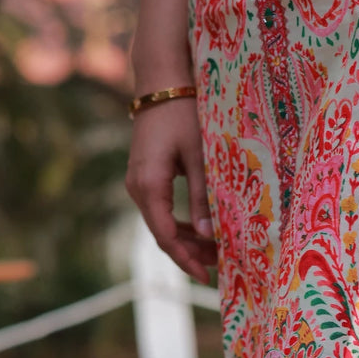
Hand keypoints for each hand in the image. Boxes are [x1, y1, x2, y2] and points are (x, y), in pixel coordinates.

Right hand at [125, 96, 216, 284]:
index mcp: (149, 185)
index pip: (166, 235)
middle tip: (221, 265)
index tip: (207, 276)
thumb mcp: (198, 156)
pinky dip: (181, 225)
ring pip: (162, 225)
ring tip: (217, 251)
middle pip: (163, 234)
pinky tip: (203, 232)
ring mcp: (139, 184)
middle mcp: (138, 188)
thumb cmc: (183, 114)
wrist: (161, 82)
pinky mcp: (146, 179)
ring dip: (188, 241)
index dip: (186, 259)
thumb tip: (210, 236)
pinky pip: (162, 212)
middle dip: (191, 254)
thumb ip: (203, 198)